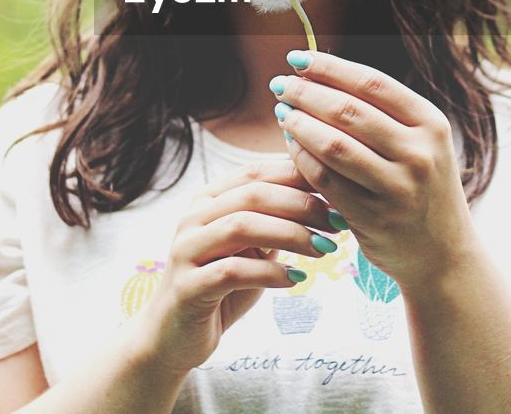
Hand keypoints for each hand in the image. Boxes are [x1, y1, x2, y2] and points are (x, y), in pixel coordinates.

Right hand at [130, 160, 343, 375]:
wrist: (173, 338)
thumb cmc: (220, 288)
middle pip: (252, 194)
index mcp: (208, 201)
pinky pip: (232, 271)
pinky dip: (270, 273)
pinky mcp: (187, 286)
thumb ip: (274, 223)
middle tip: (338, 221)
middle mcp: (193, 218)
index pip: (255, 172)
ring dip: (291, 234)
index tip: (337, 187)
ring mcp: (186, 251)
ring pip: (242, 226)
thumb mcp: (251, 249)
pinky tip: (297, 279)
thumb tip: (324, 196)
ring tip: (324, 248)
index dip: (298, 175)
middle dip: (302, 204)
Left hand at [271, 50, 478, 292]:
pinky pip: (325, 179)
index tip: (297, 58)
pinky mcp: (374, 218)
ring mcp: (398, 188)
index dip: (329, 67)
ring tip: (281, 112)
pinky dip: (302, 158)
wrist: (443, 253)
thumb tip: (320, 74)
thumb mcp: (421, 143)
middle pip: (348, 110)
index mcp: (431, 124)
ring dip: (299, 123)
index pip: (372, 83)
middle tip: (280, 85)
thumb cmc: (421, 187)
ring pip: (333, 144)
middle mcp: (419, 153)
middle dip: (306, 93)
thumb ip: (383, 112)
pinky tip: (290, 145)